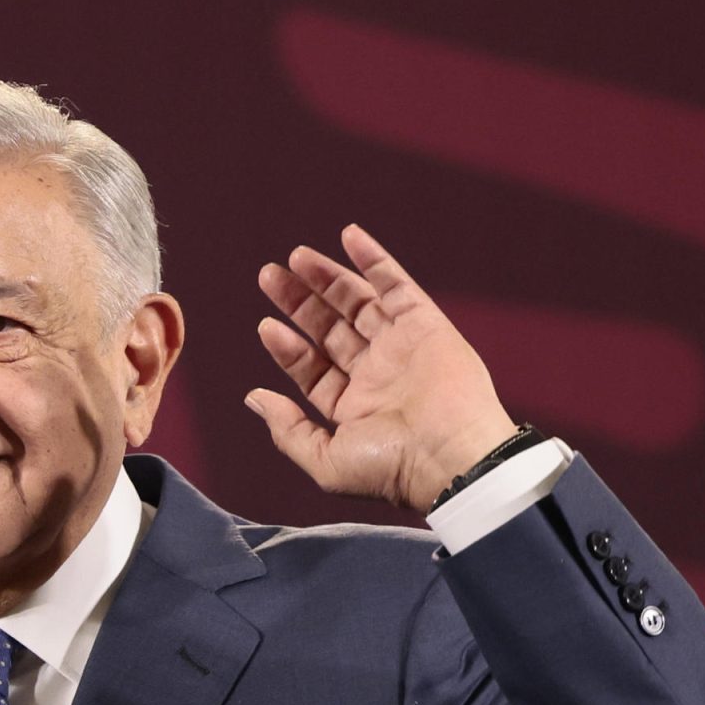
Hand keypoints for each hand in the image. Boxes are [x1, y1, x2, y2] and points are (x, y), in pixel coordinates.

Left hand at [247, 224, 516, 513]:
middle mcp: (377, 375)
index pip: (312, 368)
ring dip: (327, 277)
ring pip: (358, 303)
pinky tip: (349, 237)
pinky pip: (397, 285)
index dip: (287, 347)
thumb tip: (254, 399)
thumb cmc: (391, 467)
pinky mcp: (426, 326)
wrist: (451, 456)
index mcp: (354, 408)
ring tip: (295, 257)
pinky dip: (374, 260)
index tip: (266, 326)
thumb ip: (287, 430)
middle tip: (268, 275)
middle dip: (300, 302)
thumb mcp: (325, 461)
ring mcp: (401, 348)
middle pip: (330, 329)